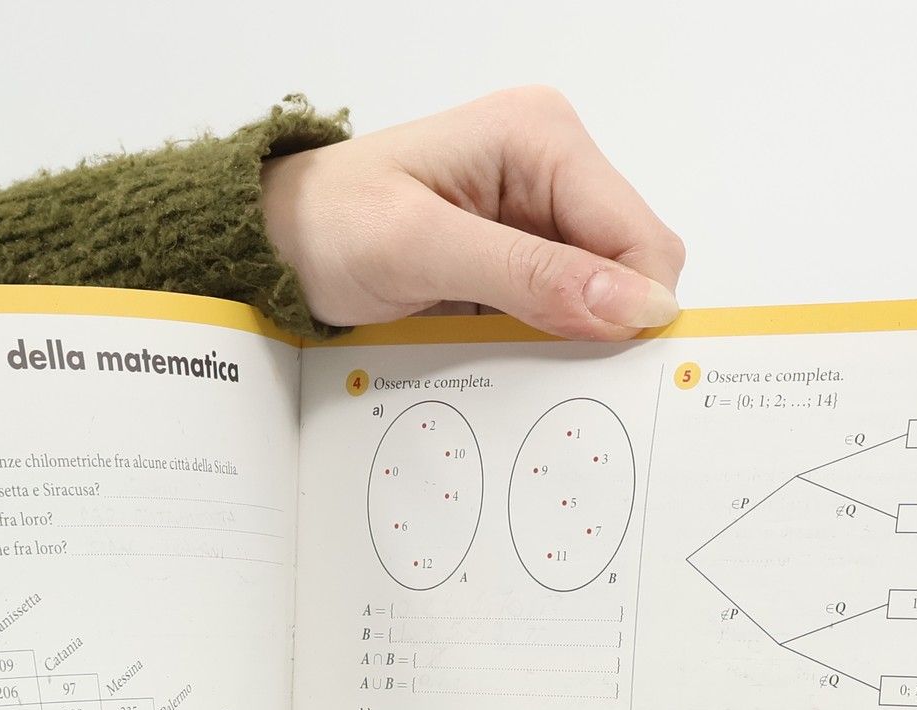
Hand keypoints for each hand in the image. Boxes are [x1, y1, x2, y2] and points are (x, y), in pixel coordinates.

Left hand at [263, 87, 684, 338]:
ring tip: (509, 355)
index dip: (634, 307)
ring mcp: (537, 211)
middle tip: (543, 366)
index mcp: (542, 136)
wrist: (277, 241)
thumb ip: (529, 277)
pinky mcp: (520, 254)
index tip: (601, 367)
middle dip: (604, 324)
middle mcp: (551, 164)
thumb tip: (634, 306)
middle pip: (630, 266)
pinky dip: (545, 340)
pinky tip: (503, 350)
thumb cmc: (329, 228)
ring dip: (571, 337)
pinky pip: (563, 309)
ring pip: (602, 295)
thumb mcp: (422, 250)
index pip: (639, 234)